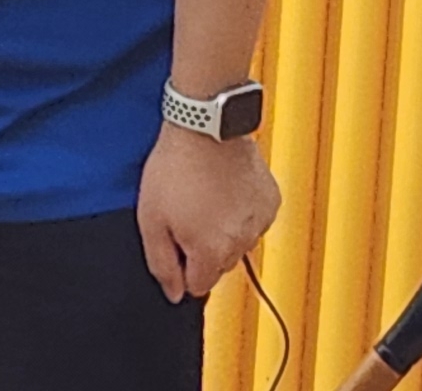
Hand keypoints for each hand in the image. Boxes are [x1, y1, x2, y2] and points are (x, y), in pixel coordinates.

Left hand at [135, 128, 280, 302]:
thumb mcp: (151, 220)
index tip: (176, 241)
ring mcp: (259, 221)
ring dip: (224, 232)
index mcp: (211, 252)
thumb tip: (174, 294)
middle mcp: (241, 242)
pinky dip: (241, 213)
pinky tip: (225, 191)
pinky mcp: (270, 201)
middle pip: (219, 266)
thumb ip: (162, 264)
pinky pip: (254, 222)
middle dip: (203, 250)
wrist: (206, 127)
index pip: (198, 286)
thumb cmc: (175, 168)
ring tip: (206, 199)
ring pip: (239, 244)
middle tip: (187, 215)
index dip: (182, 267)